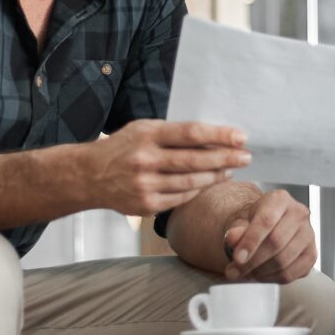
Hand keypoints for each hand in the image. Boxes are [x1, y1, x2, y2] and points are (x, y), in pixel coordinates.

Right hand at [71, 120, 250, 215]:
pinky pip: (181, 198)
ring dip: (216, 176)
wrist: (89, 176)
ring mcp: (145, 185)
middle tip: (246, 157)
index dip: (219, 135)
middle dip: (226, 159)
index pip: (190, 133)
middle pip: (195, 160)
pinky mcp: (146, 205)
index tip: (241, 137)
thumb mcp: (143, 129)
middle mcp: (146, 160)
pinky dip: (198, 190)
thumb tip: (215, 138)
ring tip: (231, 170)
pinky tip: (209, 183)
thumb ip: (173, 133)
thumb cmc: (123, 147)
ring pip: (191, 182)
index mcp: (147, 135)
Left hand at [221, 186, 317, 282]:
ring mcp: (309, 235)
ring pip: (283, 261)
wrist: (267, 228)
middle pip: (276, 242)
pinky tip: (261, 275)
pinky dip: (271, 279)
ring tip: (246, 271)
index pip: (266, 221)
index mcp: (280, 200)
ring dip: (260, 272)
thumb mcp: (240, 221)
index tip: (237, 258)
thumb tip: (232, 237)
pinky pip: (290, 273)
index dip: (250, 242)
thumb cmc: (254, 223)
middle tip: (234, 271)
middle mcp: (299, 214)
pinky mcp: (311, 255)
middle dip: (252, 261)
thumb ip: (236, 229)